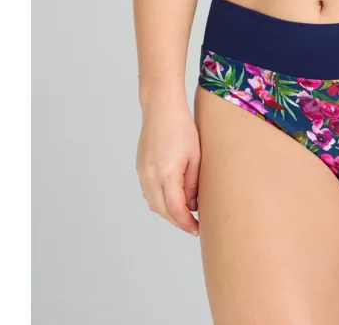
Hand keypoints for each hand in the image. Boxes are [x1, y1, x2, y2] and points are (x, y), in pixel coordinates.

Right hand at [136, 100, 200, 236]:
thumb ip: (193, 183)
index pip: (176, 210)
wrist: (160, 108)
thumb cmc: (182, 127)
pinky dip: (159, 201)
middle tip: (193, 226)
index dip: (187, 223)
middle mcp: (150, 177)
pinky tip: (171, 199)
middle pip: (163, 211)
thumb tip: (192, 204)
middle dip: (178, 222)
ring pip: (153, 204)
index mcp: (167, 174)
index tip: (197, 229)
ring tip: (184, 214)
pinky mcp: (140, 168)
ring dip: (167, 213)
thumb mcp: (195, 155)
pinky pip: (148, 193)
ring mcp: (143, 173)